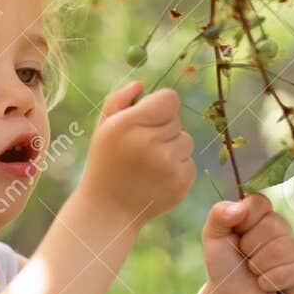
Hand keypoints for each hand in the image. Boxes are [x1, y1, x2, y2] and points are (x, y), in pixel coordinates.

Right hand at [76, 81, 195, 228]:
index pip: (170, 99)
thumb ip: (119, 100)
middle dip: (164, 129)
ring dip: (173, 148)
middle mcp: (150, 143)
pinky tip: (157, 177)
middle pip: (178, 120)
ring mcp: (167, 165)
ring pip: (186, 141)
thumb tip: (142, 84)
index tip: (151, 117)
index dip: (162, 106)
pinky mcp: (180, 183)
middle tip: (143, 146)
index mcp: (129, 124)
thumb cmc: (106, 162)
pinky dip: (177, 168)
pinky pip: (190, 163)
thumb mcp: (104, 127)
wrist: (108, 208)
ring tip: (150, 163)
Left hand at [200, 192, 293, 293]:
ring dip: (260, 265)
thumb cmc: (223, 265)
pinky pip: (293, 270)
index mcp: (261, 215)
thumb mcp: (213, 236)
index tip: (236, 234)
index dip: (245, 221)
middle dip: (250, 246)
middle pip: (274, 224)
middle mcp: (281, 229)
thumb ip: (219, 214)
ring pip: (285, 248)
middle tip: (244, 258)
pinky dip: (270, 281)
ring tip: (253, 272)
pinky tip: (263, 285)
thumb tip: (240, 208)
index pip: (260, 202)